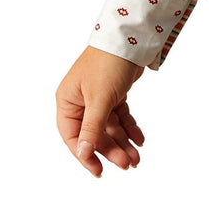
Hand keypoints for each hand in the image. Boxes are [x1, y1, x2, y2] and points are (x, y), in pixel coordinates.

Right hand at [56, 46, 145, 176]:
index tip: (99, 171)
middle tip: (128, 164)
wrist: (131, 37)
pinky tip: (140, 139)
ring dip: (122, 141)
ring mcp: (97, 97)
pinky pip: (120, 115)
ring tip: (136, 157)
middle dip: (111, 149)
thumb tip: (83, 153)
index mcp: (68, 101)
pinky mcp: (114, 93)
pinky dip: (129, 127)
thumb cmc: (108, 63)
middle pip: (94, 134)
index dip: (85, 155)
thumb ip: (92, 128)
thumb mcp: (99, 99)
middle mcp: (80, 101)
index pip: (73, 136)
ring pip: (109, 127)